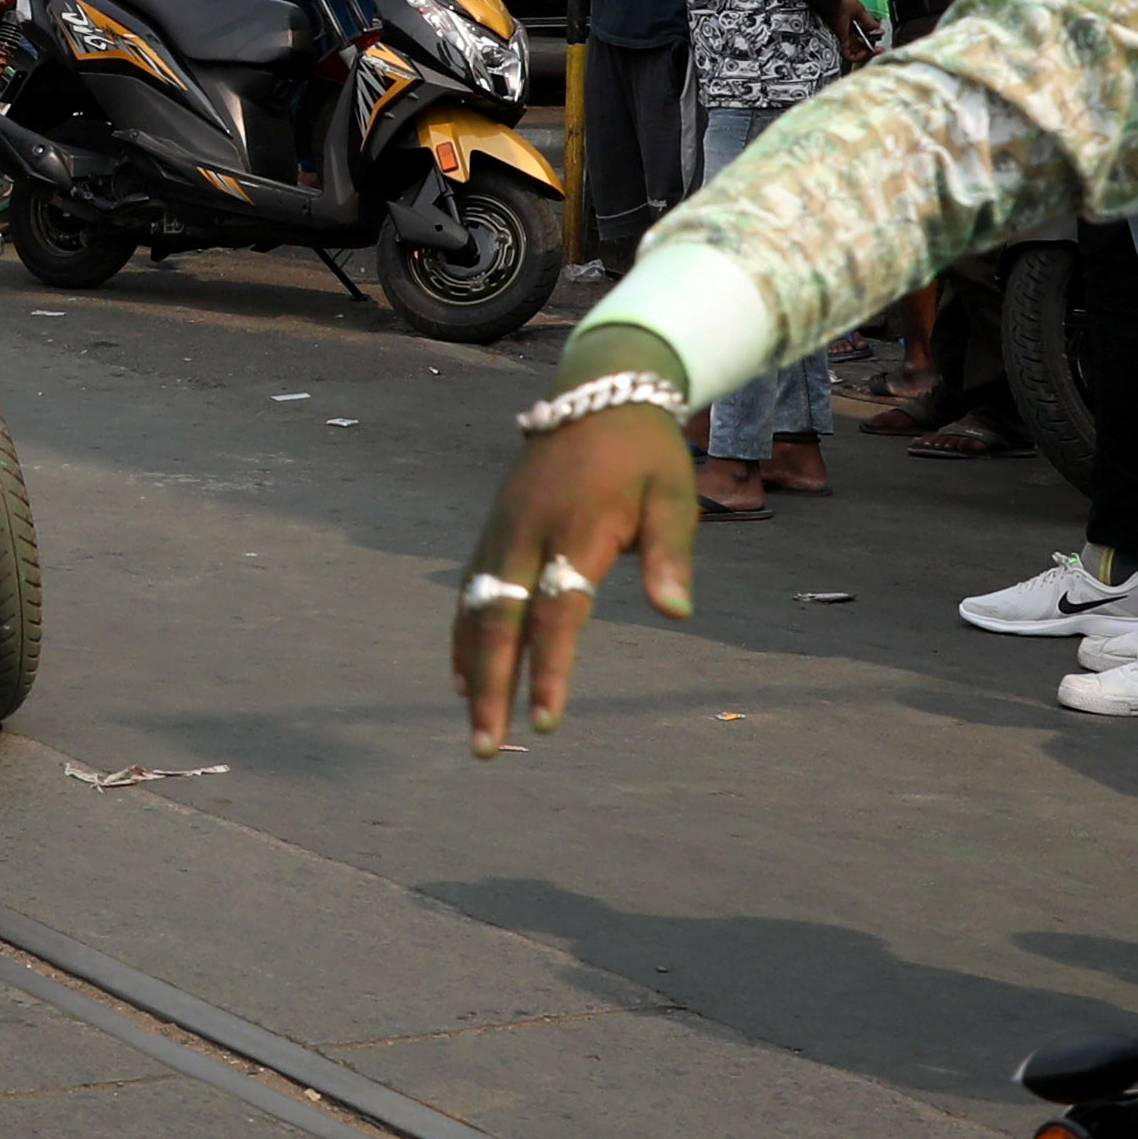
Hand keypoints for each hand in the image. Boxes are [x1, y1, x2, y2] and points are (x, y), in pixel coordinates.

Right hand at [452, 404, 694, 750]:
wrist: (598, 392)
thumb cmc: (645, 453)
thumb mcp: (675, 495)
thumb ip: (669, 554)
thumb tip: (676, 612)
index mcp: (575, 528)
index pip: (557, 611)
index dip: (549, 668)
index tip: (546, 719)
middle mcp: (526, 533)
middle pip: (499, 621)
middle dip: (490, 688)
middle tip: (488, 746)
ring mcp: (501, 531)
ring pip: (475, 611)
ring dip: (471, 672)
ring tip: (476, 727)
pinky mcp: (492, 531)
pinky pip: (469, 592)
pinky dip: (462, 637)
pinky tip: (461, 677)